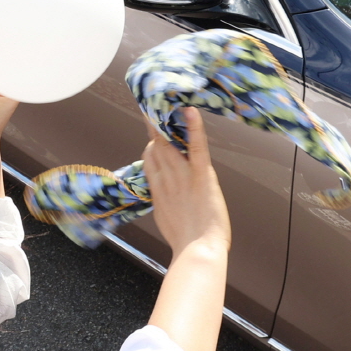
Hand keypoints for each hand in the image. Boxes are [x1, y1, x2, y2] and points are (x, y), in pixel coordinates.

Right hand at [140, 108, 229, 258]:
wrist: (197, 251)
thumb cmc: (186, 242)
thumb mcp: (166, 218)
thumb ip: (162, 200)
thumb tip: (162, 192)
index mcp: (159, 188)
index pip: (150, 157)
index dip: (150, 143)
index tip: (152, 130)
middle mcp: (167, 177)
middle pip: (157, 145)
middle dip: (154, 124)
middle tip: (153, 102)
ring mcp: (183, 175)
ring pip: (171, 141)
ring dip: (168, 120)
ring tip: (166, 98)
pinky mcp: (201, 175)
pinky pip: (196, 147)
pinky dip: (194, 128)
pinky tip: (191, 111)